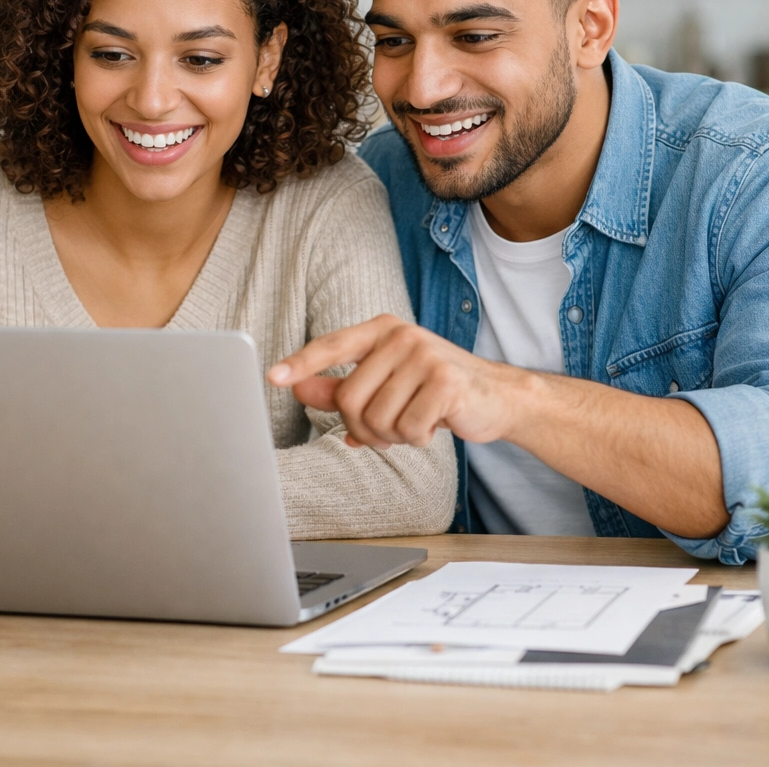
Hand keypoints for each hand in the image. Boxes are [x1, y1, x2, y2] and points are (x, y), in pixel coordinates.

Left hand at [266, 315, 529, 449]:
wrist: (495, 397)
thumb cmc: (433, 389)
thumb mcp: (385, 383)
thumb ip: (340, 386)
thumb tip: (296, 388)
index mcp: (381, 329)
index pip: (331, 346)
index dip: (301, 364)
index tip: (272, 377)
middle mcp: (400, 335)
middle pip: (350, 399)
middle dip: (363, 428)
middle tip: (387, 430)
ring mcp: (425, 355)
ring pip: (377, 418)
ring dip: (391, 436)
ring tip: (413, 424)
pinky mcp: (446, 381)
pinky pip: (408, 428)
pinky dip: (416, 439)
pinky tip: (433, 426)